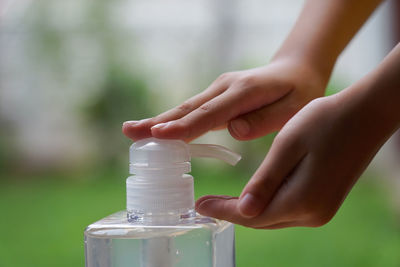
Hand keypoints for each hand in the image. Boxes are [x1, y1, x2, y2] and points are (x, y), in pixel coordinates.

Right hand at [122, 58, 326, 141]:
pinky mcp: (216, 95)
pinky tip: (156, 130)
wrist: (295, 71)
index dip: (185, 127)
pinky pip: (192, 110)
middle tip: (129, 133)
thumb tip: (234, 130)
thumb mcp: (296, 108)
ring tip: (131, 132)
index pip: (210, 114)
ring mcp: (218, 89)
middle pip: (188, 109)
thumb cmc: (299, 92)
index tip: (159, 136)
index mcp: (244, 92)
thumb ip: (266, 119)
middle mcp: (225, 88)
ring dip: (158, 121)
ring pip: (186, 108)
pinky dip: (172, 121)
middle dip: (159, 123)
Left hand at [195, 91, 392, 228]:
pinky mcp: (324, 201)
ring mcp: (321, 210)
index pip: (251, 215)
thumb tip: (242, 210)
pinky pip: (286, 209)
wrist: (364, 115)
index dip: (222, 211)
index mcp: (301, 200)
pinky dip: (266, 204)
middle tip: (206, 202)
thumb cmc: (324, 123)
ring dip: (248, 209)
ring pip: (273, 216)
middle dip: (232, 212)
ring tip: (223, 199)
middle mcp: (312, 213)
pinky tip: (254, 194)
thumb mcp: (287, 147)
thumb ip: (264, 182)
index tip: (199, 205)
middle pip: (261, 220)